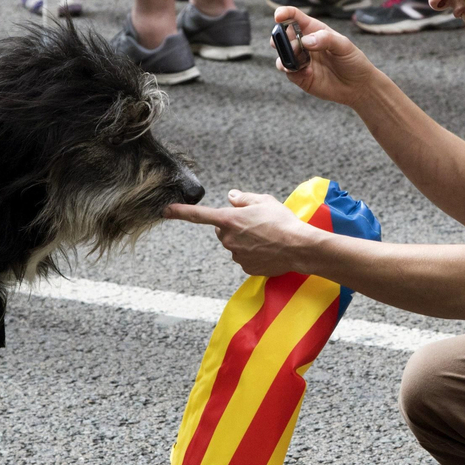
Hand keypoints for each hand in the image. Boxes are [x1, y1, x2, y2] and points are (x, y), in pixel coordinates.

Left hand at [164, 190, 317, 277]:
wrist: (299, 247)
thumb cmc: (282, 222)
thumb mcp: (264, 201)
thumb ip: (244, 199)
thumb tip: (231, 196)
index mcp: (229, 220)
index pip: (199, 215)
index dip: (180, 212)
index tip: (166, 211)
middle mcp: (229, 239)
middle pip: (223, 231)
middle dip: (234, 227)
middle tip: (256, 224)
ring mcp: (236, 255)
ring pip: (235, 245)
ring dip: (245, 241)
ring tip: (267, 237)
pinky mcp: (246, 267)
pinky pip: (245, 258)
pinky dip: (253, 254)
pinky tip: (268, 249)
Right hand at [272, 6, 379, 106]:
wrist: (358, 87)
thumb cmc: (353, 61)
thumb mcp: (344, 46)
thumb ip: (326, 39)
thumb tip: (305, 41)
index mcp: (314, 30)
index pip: (295, 17)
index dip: (284, 13)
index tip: (278, 16)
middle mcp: (304, 44)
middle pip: (282, 35)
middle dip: (279, 37)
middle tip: (290, 44)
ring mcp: (301, 60)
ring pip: (282, 54)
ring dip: (285, 55)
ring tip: (297, 60)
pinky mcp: (300, 76)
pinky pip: (288, 71)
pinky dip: (292, 70)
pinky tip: (308, 72)